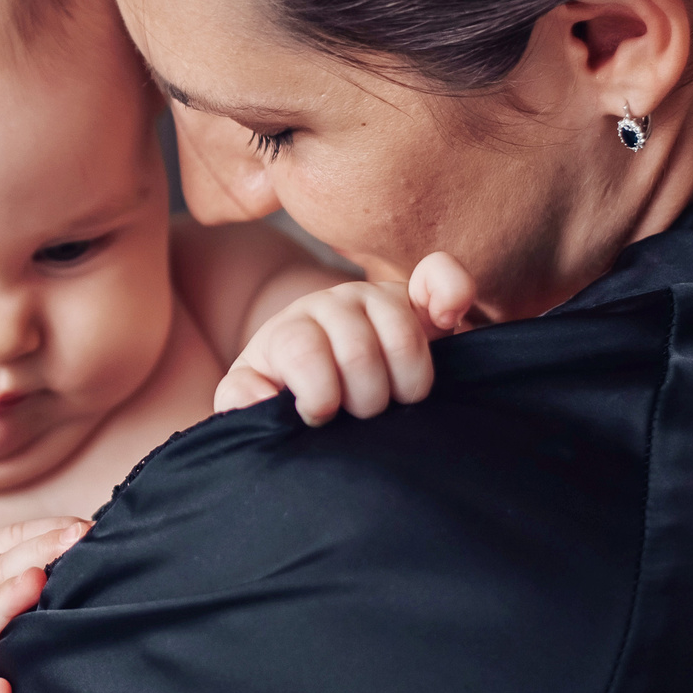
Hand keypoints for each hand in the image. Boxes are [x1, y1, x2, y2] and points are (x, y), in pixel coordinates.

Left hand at [216, 251, 476, 424]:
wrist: (321, 369)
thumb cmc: (289, 390)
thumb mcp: (255, 394)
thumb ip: (241, 398)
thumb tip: (256, 398)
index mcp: (291, 330)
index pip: (303, 352)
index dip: (317, 395)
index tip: (319, 417)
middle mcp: (333, 305)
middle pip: (357, 351)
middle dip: (365, 400)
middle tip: (361, 415)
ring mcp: (376, 298)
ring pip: (402, 333)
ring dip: (407, 382)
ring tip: (397, 400)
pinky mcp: (417, 298)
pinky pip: (439, 276)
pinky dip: (451, 292)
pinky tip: (447, 321)